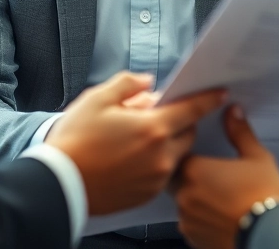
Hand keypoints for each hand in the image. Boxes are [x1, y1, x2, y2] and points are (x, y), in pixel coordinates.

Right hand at [48, 72, 225, 215]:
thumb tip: (148, 84)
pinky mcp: (146, 194)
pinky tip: (131, 159)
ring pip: (175, 155)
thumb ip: (128, 85)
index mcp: (153, 128)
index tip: (220, 93)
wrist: (59, 182)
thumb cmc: (75, 141)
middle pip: (186, 133)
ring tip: (137, 140)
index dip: (208, 99)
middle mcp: (161, 156)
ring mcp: (155, 178)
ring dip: (166, 144)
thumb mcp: (97, 99)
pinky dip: (155, 163)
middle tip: (152, 117)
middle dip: (178, 122)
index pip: (192, 110)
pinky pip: (162, 174)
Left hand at [174, 106, 278, 248]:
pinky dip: (202, 219)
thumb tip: (233, 113)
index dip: (194, 155)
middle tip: (216, 178)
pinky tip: (222, 215)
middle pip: (179, 179)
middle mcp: (184, 195)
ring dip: (197, 199)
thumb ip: (240, 133)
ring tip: (223, 199)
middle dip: (193, 177)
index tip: (207, 158)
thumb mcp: (257, 158)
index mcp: (195, 170)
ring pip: (185, 203)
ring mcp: (187, 220)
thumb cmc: (263, 198)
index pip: (182, 155)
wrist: (270, 236)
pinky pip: (192, 224)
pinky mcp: (193, 239)